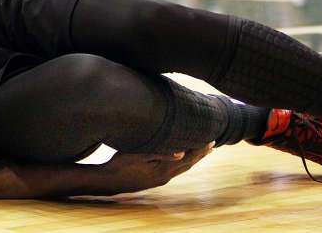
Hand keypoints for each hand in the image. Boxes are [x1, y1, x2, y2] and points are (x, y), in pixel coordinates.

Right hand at [88, 141, 214, 195]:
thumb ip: (159, 153)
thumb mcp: (137, 155)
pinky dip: (184, 164)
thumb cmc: (120, 164)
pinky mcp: (155, 180)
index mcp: (163, 170)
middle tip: (213, 144)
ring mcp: (160, 180)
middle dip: (200, 153)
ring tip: (203, 152)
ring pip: (182, 168)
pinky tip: (182, 160)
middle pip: (188, 164)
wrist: (108, 182)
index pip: (187, 157)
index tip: (210, 138)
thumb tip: (181, 153)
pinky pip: (175, 171)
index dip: (199, 148)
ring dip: (194, 159)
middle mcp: (164, 177)